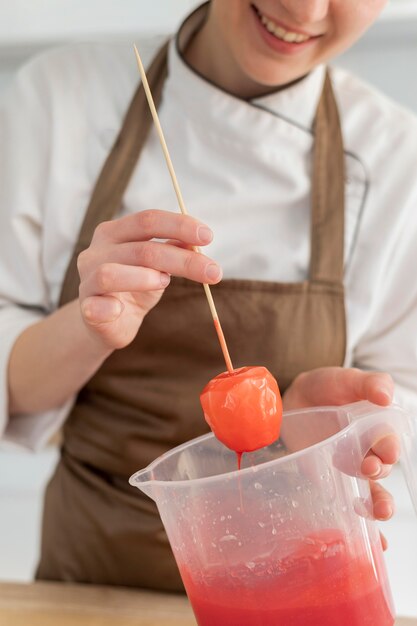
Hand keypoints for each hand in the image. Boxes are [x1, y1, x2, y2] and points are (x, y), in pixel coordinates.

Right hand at [77, 209, 221, 349]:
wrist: (107, 322)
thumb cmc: (134, 287)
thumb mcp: (158, 266)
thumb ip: (173, 250)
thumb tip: (198, 241)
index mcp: (115, 233)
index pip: (148, 220)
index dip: (179, 225)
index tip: (208, 237)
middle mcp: (97, 252)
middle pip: (141, 249)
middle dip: (182, 260)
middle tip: (214, 272)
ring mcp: (87, 281)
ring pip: (110, 274)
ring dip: (143, 278)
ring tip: (165, 283)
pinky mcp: (86, 309)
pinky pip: (94, 306)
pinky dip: (108, 307)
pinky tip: (120, 309)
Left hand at [283, 367, 398, 546]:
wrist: (294, 399)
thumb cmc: (326, 388)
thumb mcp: (346, 380)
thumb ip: (368, 383)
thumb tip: (386, 396)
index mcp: (378, 427)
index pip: (390, 440)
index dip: (389, 448)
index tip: (384, 451)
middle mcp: (369, 451)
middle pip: (383, 468)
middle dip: (381, 473)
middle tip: (369, 468)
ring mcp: (350, 469)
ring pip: (373, 493)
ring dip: (380, 505)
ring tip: (381, 513)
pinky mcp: (332, 482)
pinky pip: (350, 506)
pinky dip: (364, 528)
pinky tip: (374, 544)